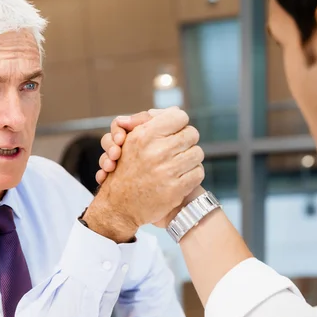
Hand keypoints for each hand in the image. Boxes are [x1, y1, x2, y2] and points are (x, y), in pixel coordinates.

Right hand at [83, 107, 204, 240]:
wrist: (119, 206)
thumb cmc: (125, 170)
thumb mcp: (131, 141)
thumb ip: (150, 122)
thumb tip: (175, 110)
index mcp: (144, 135)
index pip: (179, 116)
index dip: (179, 123)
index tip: (175, 131)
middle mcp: (156, 151)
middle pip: (191, 134)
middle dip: (186, 141)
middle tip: (179, 148)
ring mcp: (167, 171)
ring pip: (197, 153)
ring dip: (190, 158)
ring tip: (180, 163)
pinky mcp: (176, 189)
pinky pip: (198, 173)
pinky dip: (192, 175)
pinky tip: (181, 177)